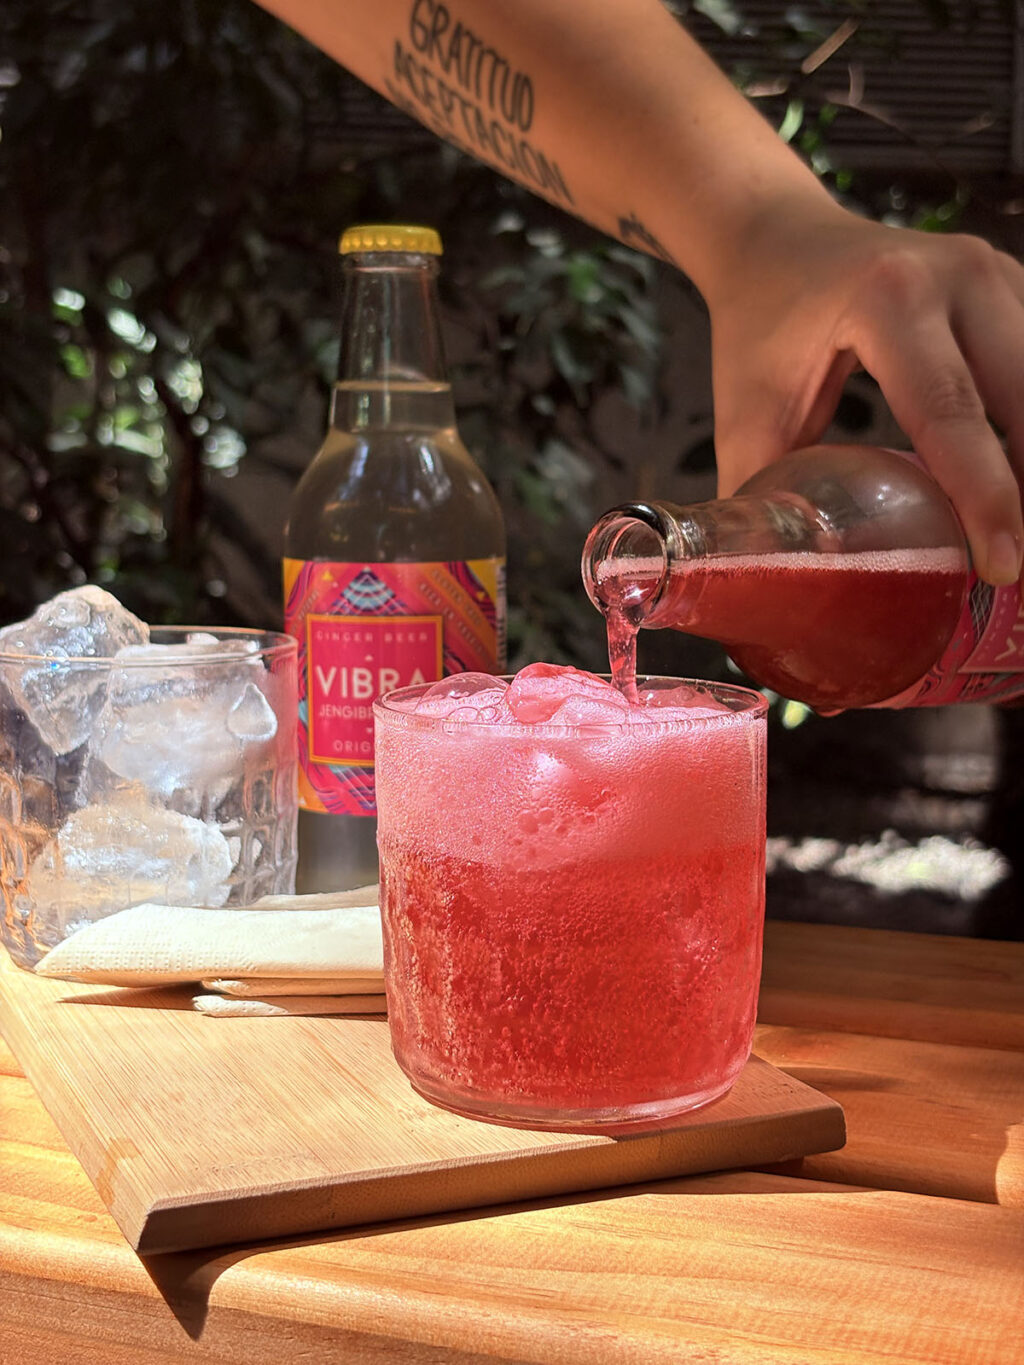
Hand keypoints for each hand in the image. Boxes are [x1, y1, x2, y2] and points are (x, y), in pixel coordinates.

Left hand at [707, 202, 1023, 585]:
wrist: (779, 240)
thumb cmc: (759, 329)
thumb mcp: (747, 410)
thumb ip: (764, 496)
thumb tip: (772, 584)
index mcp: (889, 299)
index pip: (952, 412)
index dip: (986, 496)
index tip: (1004, 566)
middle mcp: (959, 275)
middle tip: (1020, 568)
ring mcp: (998, 273)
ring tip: (1016, 530)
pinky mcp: (1015, 287)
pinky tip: (1018, 484)